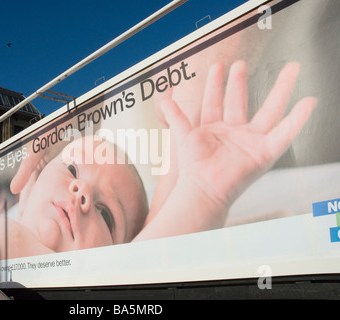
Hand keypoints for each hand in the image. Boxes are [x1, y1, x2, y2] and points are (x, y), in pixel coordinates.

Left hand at [161, 61, 315, 209]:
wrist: (203, 190)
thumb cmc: (194, 169)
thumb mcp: (183, 137)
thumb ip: (176, 116)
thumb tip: (165, 99)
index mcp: (214, 129)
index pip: (215, 101)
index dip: (216, 84)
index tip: (218, 66)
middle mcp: (234, 133)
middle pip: (241, 101)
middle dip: (241, 81)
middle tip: (242, 62)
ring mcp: (250, 141)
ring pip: (269, 110)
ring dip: (281, 89)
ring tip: (291, 69)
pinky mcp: (264, 152)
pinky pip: (284, 133)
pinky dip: (297, 119)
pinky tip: (309, 102)